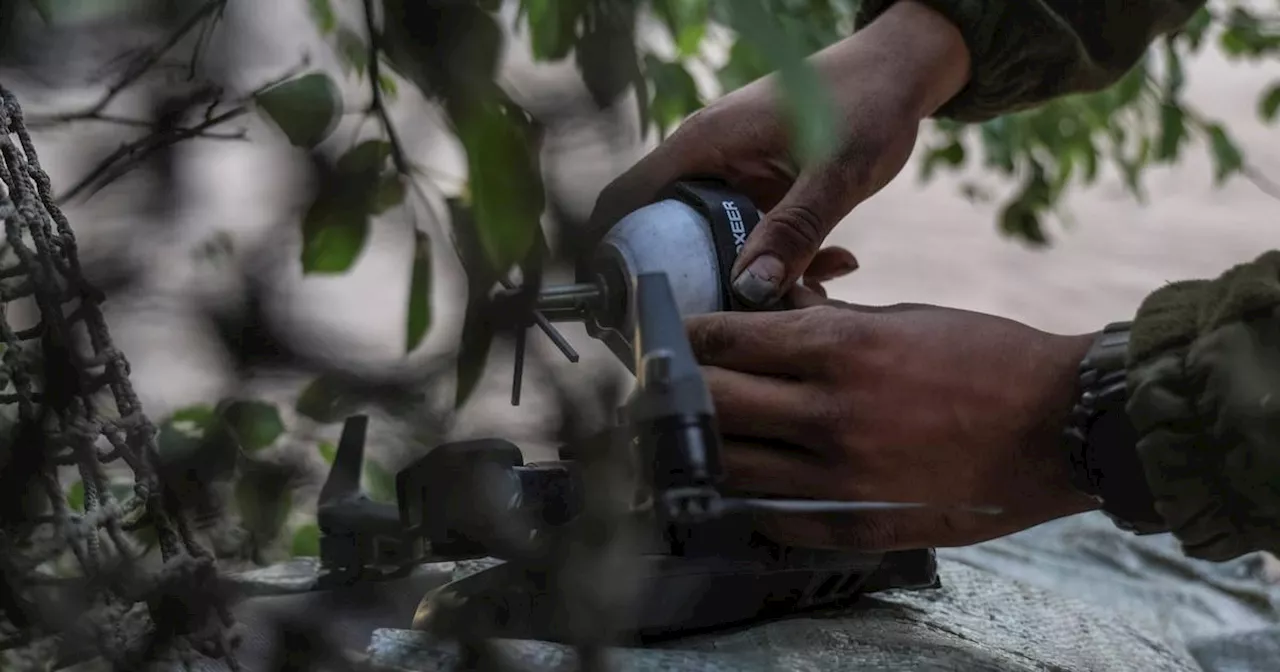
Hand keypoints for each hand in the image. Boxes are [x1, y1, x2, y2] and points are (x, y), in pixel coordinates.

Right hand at [589, 1, 969, 306]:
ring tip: (795, 302)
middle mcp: (706, 160)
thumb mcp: (835, 172)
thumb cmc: (867, 100)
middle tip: (719, 326)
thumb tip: (753, 291)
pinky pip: (752, 235)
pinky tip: (827, 270)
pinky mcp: (760, 188)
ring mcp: (732, 175)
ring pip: (714, 241)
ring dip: (746, 276)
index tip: (616, 305)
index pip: (625, 200)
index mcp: (702, 145)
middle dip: (692, 281)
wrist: (901, 71)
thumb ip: (795, 231)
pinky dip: (779, 259)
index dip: (608, 251)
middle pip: (666, 233)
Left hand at [685, 287, 1099, 550]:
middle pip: (711, 403)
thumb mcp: (898, 317)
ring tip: (706, 434)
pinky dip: (749, 495)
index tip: (676, 338)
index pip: (722, 341)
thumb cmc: (984, 357)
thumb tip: (762, 321)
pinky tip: (750, 479)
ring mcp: (841, 476)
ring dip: (709, 446)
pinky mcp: (857, 524)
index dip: (688, 338)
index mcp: (838, 345)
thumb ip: (823, 322)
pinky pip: (771, 516)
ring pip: (729, 465)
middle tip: (674, 386)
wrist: (1061, 425)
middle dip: (683, 390)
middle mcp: (829, 412)